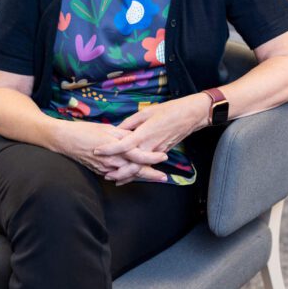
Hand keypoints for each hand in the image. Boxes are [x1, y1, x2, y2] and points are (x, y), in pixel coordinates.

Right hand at [54, 119, 168, 181]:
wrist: (65, 140)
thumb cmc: (85, 130)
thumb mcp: (107, 128)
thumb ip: (123, 134)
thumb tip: (137, 136)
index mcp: (116, 147)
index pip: (139, 155)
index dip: (152, 157)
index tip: (164, 156)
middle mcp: (112, 160)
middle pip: (135, 169)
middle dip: (151, 174)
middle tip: (164, 177)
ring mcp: (105, 168)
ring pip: (127, 174)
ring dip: (140, 176)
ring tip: (154, 177)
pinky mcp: (99, 171)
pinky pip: (116, 175)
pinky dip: (126, 176)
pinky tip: (133, 176)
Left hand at [93, 95, 209, 183]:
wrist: (191, 115)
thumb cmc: (169, 110)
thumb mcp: (147, 112)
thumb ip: (131, 122)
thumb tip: (118, 129)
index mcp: (143, 134)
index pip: (122, 145)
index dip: (108, 149)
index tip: (96, 151)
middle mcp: (150, 146)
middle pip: (131, 164)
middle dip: (117, 171)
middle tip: (104, 173)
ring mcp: (157, 152)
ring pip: (140, 167)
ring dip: (127, 175)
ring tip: (114, 178)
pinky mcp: (162, 153)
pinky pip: (148, 165)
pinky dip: (138, 170)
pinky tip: (130, 174)